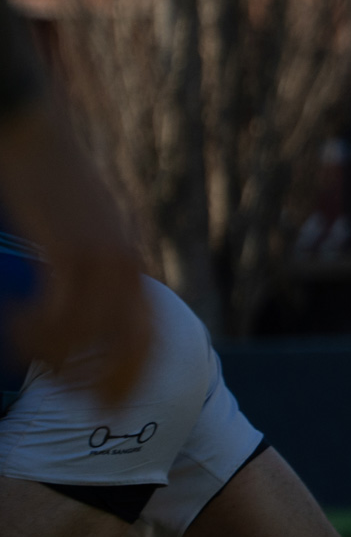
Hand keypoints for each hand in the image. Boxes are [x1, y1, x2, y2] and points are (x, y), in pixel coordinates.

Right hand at [0, 107, 150, 404]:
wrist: (30, 126)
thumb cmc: (42, 174)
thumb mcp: (72, 223)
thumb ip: (78, 259)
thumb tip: (67, 292)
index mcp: (128, 256)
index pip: (149, 326)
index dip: (136, 369)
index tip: (119, 401)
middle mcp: (126, 259)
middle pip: (136, 338)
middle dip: (115, 380)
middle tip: (89, 410)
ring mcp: (103, 253)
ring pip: (92, 329)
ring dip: (58, 353)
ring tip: (28, 357)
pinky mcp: (72, 246)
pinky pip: (62, 306)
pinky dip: (38, 326)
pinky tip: (14, 327)